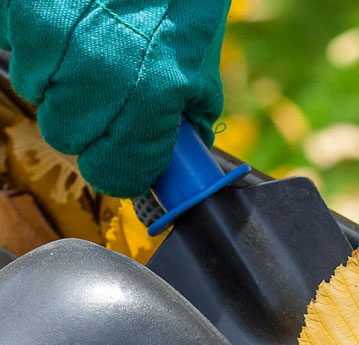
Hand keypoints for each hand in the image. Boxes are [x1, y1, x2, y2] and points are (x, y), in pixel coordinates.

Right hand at [1, 0, 230, 196]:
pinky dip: (36, 42)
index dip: (120, 168)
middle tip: (108, 88)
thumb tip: (173, 158)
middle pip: (67, 136)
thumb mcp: (198, 58)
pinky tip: (66, 20)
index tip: (125, 158)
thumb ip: (184, 115)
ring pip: (36, 93)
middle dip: (88, 120)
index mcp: (154, 93)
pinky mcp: (22, 9)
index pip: (115, 172)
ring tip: (89, 42)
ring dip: (60, 78)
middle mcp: (100, 72)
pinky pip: (16, 50)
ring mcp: (53, 38)